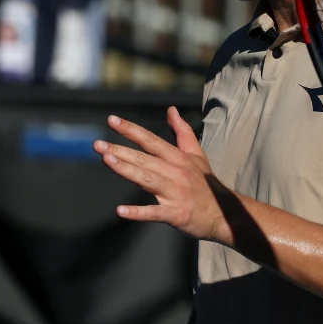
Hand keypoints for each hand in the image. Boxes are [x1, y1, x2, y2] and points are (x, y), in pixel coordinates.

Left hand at [95, 107, 231, 243]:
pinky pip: (155, 212)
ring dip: (127, 170)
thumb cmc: (206, 183)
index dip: (131, 130)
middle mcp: (175, 172)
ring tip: (107, 161)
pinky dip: (138, 212)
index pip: (151, 140)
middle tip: (97, 145)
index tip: (112, 120)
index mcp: (178, 158)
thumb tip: (171, 110)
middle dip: (120, 150)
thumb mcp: (196, 154)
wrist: (225, 213)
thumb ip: (182, 132)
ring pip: (147, 179)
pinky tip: (121, 211)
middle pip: (144, 159)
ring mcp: (175, 193)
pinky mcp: (176, 213)